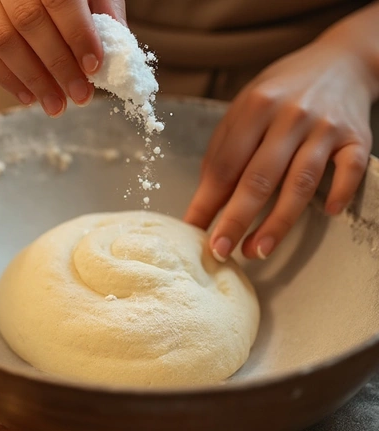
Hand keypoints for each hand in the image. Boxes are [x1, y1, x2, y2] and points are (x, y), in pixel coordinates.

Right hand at [0, 0, 125, 116]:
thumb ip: (104, 11)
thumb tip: (113, 55)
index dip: (76, 34)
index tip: (93, 66)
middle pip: (27, 22)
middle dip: (58, 65)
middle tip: (80, 96)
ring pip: (1, 40)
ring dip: (32, 79)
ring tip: (56, 105)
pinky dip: (5, 79)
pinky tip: (28, 97)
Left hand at [184, 34, 376, 261]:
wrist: (340, 61)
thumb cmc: (282, 91)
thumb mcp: (245, 108)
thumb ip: (225, 149)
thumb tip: (205, 199)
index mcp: (255, 108)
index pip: (225, 164)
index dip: (207, 201)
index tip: (193, 229)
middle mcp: (290, 116)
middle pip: (259, 178)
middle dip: (236, 219)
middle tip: (220, 250)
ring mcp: (325, 127)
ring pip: (300, 183)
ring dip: (278, 222)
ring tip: (258, 250)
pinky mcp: (357, 136)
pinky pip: (350, 169)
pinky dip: (340, 193)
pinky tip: (326, 214)